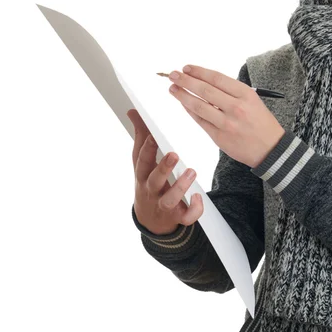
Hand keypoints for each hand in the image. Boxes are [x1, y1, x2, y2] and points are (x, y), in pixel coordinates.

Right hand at [127, 108, 203, 234]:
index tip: (153, 135)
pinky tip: (198, 198)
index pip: (142, 161)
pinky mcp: (178, 217)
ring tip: (191, 172)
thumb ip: (141, 136)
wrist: (151, 219)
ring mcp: (164, 205)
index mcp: (143, 174)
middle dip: (163, 168)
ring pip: (170, 200)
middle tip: (174, 154)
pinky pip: (186, 217)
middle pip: (154, 180)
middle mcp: (152, 190)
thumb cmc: (148, 182)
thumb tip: (134, 111)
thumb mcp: (141, 161)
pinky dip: (193, 210)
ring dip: (180, 187)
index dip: (147, 149)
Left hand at [168, 65, 284, 167]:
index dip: (199, 72)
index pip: (216, 78)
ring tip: (173, 88)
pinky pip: (200, 121)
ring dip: (183, 95)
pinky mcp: (219, 137)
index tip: (187, 68)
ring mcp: (227, 123)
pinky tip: (183, 103)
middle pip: (205, 90)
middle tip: (173, 75)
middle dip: (186, 80)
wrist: (270, 148)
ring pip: (199, 106)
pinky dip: (190, 111)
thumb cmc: (261, 122)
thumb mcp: (252, 100)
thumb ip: (231, 92)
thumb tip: (204, 82)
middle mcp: (236, 107)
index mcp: (245, 94)